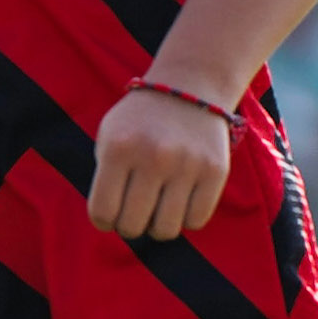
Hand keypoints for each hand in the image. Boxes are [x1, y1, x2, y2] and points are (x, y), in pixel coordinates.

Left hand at [87, 84, 235, 240]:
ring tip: (158, 207)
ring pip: (165, 230)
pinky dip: (186, 218)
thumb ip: (104, 177)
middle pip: (132, 226)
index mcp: (119, 149)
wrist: (189, 88)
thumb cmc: (140, 121)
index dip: (103, 221)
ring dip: (158, 225)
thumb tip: (111, 221)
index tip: (110, 213)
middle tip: (134, 211)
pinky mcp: (215, 171)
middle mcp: (153, 158)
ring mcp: (187, 165)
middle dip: (129, 225)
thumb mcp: (109, 137)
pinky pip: (196, 221)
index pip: (102, 213)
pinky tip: (181, 200)